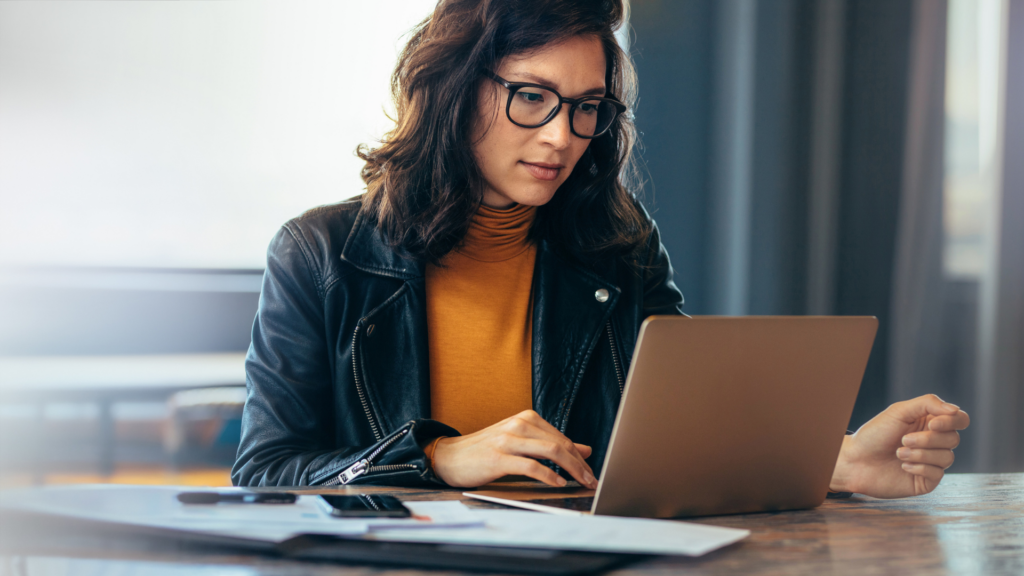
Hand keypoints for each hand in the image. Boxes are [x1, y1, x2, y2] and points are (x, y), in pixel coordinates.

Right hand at [430, 410, 597, 488]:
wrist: (449, 456)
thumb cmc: (485, 451)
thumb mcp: (520, 442)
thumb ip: (550, 444)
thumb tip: (584, 449)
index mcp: (526, 419)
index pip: (562, 438)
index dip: (580, 457)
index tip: (591, 472)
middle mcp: (519, 424)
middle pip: (560, 444)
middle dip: (580, 464)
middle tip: (591, 481)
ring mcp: (508, 440)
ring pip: (550, 451)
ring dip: (571, 469)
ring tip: (580, 483)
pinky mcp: (498, 458)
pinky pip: (531, 466)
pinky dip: (548, 475)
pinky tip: (557, 483)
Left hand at [830, 394, 969, 497]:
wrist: (855, 460)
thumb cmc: (875, 434)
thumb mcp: (899, 411)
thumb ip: (928, 404)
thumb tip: (956, 410)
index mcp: (930, 423)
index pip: (959, 419)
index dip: (952, 421)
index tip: (932, 424)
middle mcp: (934, 442)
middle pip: (954, 438)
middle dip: (928, 439)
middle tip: (903, 440)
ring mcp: (932, 462)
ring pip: (947, 457)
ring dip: (921, 454)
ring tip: (899, 452)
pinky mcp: (926, 480)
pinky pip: (938, 473)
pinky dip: (919, 467)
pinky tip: (903, 466)